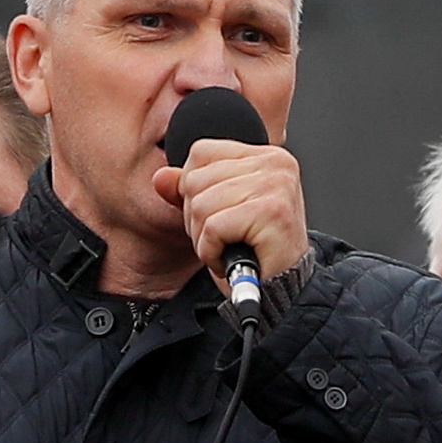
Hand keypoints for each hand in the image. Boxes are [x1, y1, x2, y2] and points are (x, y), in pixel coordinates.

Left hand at [157, 136, 309, 285]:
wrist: (281, 290)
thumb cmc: (253, 251)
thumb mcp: (216, 213)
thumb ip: (188, 190)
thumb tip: (161, 177)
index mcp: (264, 156)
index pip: (201, 152)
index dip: (193, 189)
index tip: (216, 215)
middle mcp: (275, 164)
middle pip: (196, 179)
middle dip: (196, 218)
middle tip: (223, 238)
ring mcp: (276, 186)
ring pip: (201, 205)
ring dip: (204, 239)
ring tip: (227, 249)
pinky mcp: (272, 213)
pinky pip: (213, 227)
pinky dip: (211, 252)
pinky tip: (229, 260)